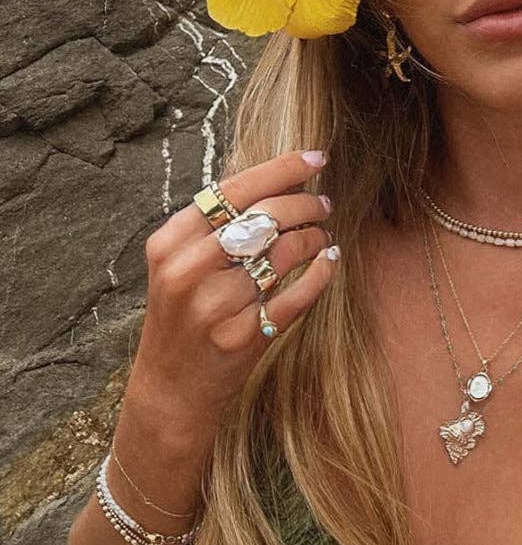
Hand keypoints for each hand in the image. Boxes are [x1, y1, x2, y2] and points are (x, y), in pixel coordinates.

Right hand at [131, 149, 334, 429]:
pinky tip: (329, 262)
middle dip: (305, 203)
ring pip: (285, 252)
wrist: (170, 388)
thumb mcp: (180, 263)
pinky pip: (298, 294)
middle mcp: (188, 270)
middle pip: (264, 217)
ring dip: (314, 238)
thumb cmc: (183, 314)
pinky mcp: (243, 336)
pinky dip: (322, 274)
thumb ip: (217, 223)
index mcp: (169, 242)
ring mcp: (215, 306)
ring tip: (321, 236)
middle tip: (324, 203)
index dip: (281, 168)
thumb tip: (280, 176)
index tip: (316, 157)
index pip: (234, 189)